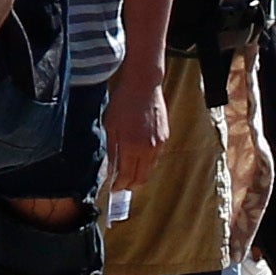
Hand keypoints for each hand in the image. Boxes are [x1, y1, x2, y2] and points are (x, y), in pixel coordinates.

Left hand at [104, 63, 172, 193]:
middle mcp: (147, 149)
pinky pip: (155, 157)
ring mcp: (158, 144)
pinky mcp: (165, 138)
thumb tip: (111, 170)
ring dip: (139, 174)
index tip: (113, 188)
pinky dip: (146, 162)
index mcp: (131, 146)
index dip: (119, 185)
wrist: (143, 86)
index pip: (126, 176)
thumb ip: (112, 151)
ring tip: (128, 171)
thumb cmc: (123, 102)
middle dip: (130, 185)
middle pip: (141, 178)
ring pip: (149, 169)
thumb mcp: (111, 126)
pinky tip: (138, 156)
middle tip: (121, 184)